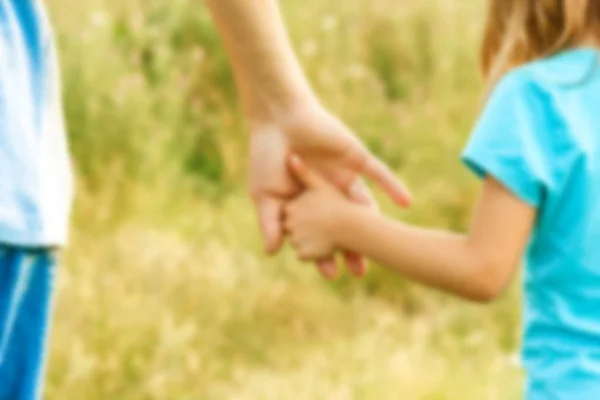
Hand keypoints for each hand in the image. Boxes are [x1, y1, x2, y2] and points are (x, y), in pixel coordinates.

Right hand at [249, 101, 410, 277]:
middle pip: (344, 226)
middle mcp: (329, 193)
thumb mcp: (265, 194)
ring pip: (363, 205)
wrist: (278, 118)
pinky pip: (379, 174)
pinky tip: (407, 202)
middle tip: (360, 271)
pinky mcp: (356, 158)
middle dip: (351, 248)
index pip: (319, 234)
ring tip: (384, 244)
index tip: (329, 274)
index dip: (322, 254)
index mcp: (308, 203)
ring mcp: (344, 176)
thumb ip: (270, 223)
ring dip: (374, 223)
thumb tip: (272, 253)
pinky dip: (393, 186)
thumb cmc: (266, 156)